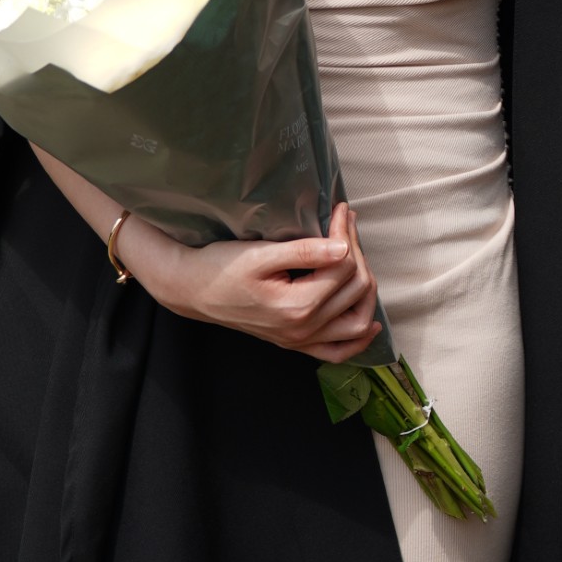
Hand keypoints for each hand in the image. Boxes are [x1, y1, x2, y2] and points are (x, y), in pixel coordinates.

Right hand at [123, 201, 382, 363]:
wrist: (193, 291)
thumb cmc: (221, 267)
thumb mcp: (260, 254)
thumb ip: (303, 252)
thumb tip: (342, 248)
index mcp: (296, 306)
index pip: (342, 267)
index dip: (345, 234)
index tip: (338, 209)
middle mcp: (303, 329)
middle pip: (354, 289)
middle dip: (357, 251)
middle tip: (344, 223)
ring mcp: (301, 340)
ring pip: (356, 321)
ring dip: (365, 289)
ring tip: (357, 258)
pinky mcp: (296, 344)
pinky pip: (338, 352)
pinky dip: (358, 340)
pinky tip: (369, 322)